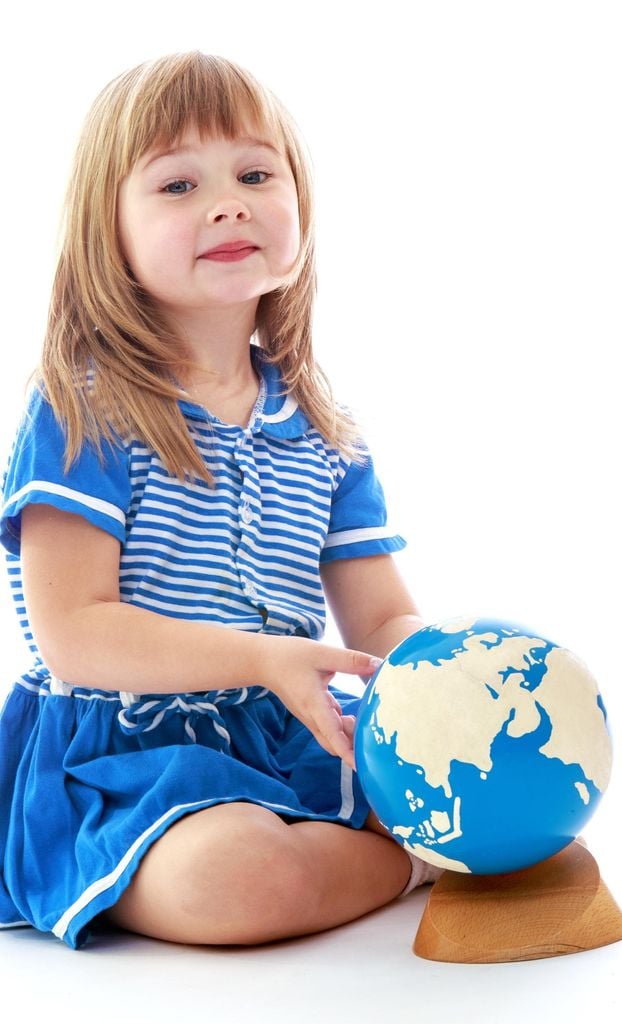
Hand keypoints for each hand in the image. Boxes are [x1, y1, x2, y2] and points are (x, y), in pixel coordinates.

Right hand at [257, 636, 381, 768]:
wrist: (263, 662)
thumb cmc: (290, 656)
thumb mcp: (322, 654)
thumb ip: (350, 661)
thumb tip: (378, 665)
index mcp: (313, 703)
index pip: (331, 733)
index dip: (346, 751)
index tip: (360, 764)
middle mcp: (311, 716)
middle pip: (333, 743)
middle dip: (352, 747)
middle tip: (373, 742)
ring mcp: (309, 717)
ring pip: (330, 737)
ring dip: (347, 737)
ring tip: (366, 725)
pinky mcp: (310, 713)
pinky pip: (327, 728)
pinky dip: (341, 728)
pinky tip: (354, 718)